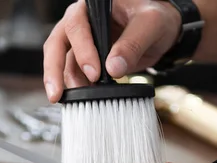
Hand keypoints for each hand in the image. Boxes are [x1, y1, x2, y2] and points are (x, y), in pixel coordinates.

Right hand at [43, 0, 181, 102]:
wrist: (161, 30)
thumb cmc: (155, 18)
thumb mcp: (151, 24)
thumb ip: (133, 43)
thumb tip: (113, 68)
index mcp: (93, 5)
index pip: (77, 24)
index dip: (82, 49)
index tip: (95, 73)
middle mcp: (81, 20)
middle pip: (57, 43)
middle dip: (55, 70)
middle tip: (58, 94)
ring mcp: (80, 40)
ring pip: (62, 61)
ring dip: (66, 82)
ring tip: (79, 100)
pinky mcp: (84, 58)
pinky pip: (72, 72)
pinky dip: (75, 86)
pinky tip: (81, 98)